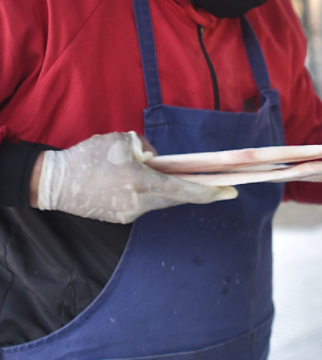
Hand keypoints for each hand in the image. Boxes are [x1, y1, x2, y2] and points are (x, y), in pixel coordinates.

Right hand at [35, 132, 237, 223]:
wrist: (52, 183)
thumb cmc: (87, 156)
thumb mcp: (122, 141)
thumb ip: (147, 149)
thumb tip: (159, 160)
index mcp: (140, 181)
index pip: (183, 189)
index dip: (210, 192)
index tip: (231, 192)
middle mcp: (138, 202)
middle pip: (177, 198)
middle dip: (198, 192)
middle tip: (221, 186)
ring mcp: (129, 214)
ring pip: (162, 202)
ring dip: (173, 191)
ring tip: (183, 179)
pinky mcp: (120, 218)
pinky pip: (146, 205)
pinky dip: (154, 194)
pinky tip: (153, 184)